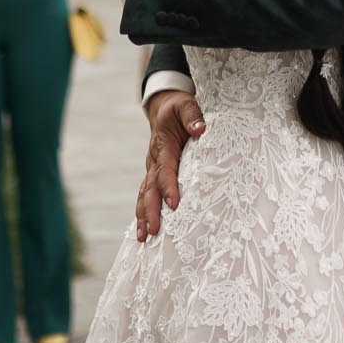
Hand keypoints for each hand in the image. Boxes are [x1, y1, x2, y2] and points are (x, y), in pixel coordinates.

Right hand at [135, 89, 205, 240]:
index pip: (165, 169)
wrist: (163, 106)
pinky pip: (146, 194)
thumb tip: (200, 129)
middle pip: (150, 188)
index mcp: (163, 145)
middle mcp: (154, 159)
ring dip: (143, 215)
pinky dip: (142, 212)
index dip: (169, 187)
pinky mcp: (153, 174)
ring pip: (144, 194)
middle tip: (153, 231)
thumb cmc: (177, 108)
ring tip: (143, 237)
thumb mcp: (185, 105)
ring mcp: (151, 168)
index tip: (174, 204)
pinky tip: (143, 229)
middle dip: (150, 210)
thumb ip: (192, 116)